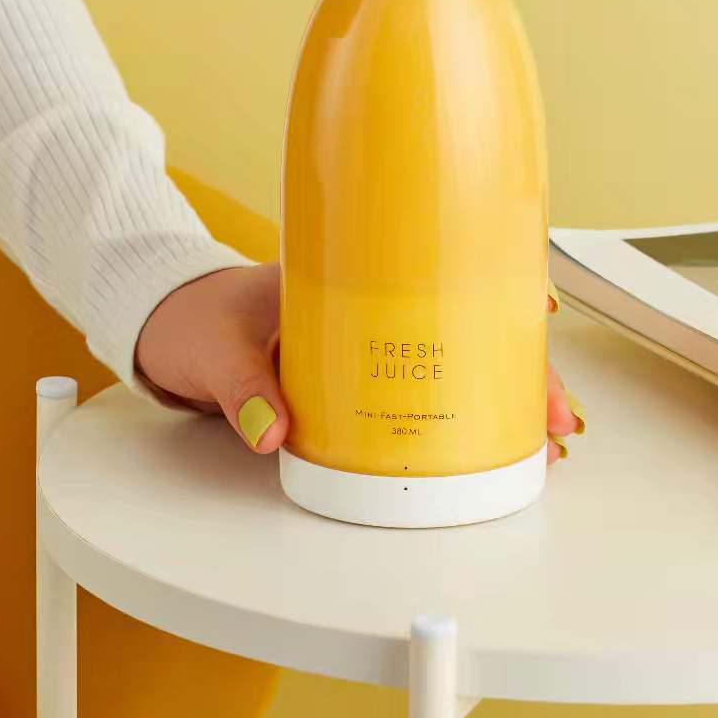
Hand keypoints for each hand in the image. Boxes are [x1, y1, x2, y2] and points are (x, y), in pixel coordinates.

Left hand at [136, 265, 582, 462]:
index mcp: (345, 274)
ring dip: (502, 397)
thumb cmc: (192, 316)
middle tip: (556, 413)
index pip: (441, 272)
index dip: (499, 293)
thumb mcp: (212, 348)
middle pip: (467, 325)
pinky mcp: (355, 380)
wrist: (161, 323)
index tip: (539, 315)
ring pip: (453, 361)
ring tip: (542, 439)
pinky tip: (492, 446)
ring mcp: (367, 343)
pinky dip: (460, 416)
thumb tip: (274, 432)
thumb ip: (241, 387)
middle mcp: (368, 305)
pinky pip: (419, 391)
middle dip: (522, 368)